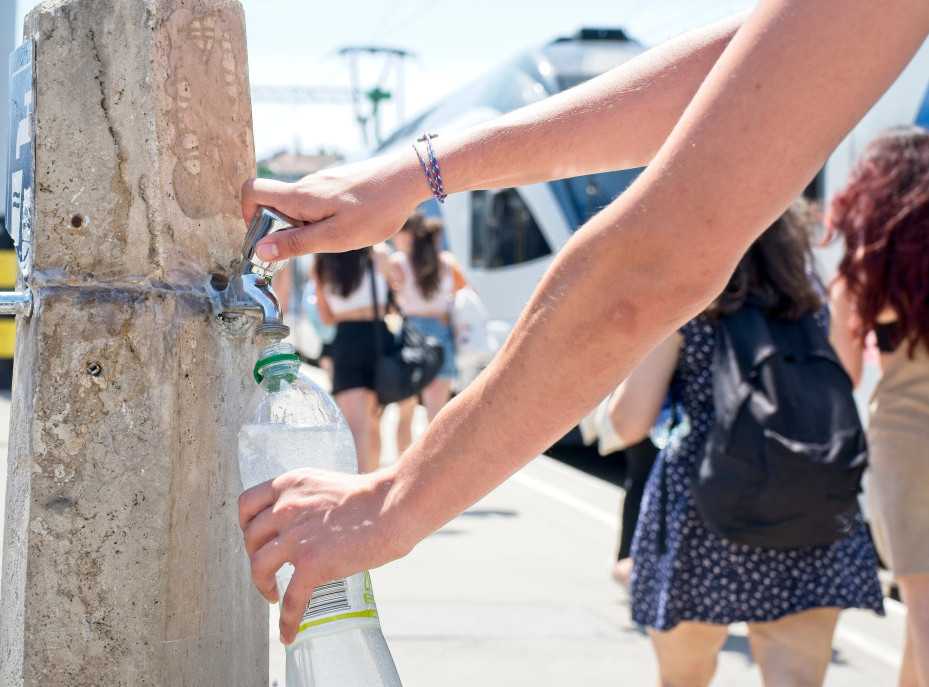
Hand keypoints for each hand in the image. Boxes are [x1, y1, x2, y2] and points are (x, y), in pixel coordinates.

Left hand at [238, 466, 405, 643]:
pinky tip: (289, 632)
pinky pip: (290, 599)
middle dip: (255, 556)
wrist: (392, 507)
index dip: (246, 524)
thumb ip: (307, 500)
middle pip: (250, 538)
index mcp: (290, 485)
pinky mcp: (311, 563)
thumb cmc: (371, 497)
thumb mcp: (326, 485)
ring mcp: (296, 537)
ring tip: (274, 594)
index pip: (247, 504)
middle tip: (270, 568)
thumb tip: (305, 522)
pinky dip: (287, 619)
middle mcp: (286, 508)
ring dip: (262, 584)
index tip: (257, 538)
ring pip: (258, 566)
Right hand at [241, 150, 426, 259]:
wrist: (408, 179)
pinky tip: (351, 224)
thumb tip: (260, 250)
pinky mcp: (338, 182)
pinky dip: (324, 217)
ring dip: (308, 225)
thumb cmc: (375, 210)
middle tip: (312, 245)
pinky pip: (318, 201)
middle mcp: (306, 184)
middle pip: (275, 203)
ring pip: (300, 205)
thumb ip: (296, 244)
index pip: (252, 190)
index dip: (247, 213)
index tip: (263, 236)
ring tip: (340, 236)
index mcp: (299, 197)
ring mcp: (323, 181)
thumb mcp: (335, 238)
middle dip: (283, 228)